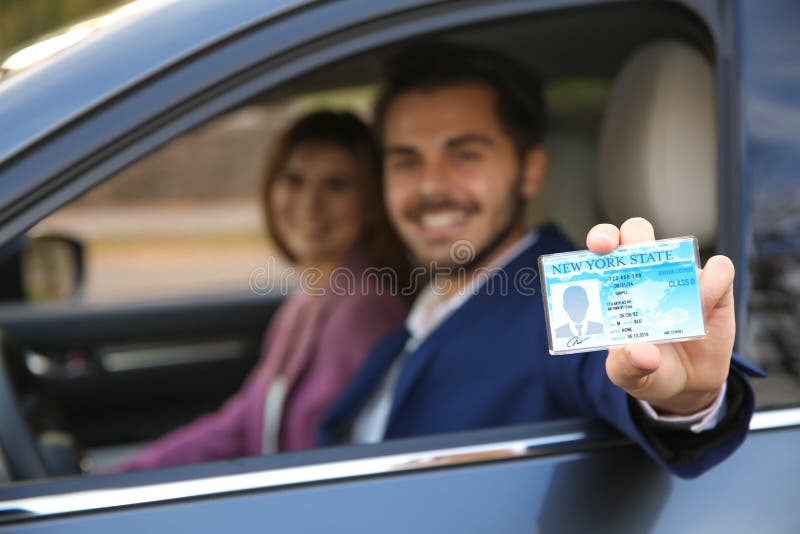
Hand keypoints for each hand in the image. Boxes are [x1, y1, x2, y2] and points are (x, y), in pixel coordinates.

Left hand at [586, 217, 733, 414]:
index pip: (605, 249)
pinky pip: (720, 270)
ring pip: (680, 247)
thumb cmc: (645, 370)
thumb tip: (642, 354)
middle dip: (632, 235)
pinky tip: (704, 309)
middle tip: (630, 254)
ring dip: (678, 268)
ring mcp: (680, 277)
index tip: (598, 247)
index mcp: (615, 286)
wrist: (686, 386)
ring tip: (680, 303)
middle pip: (638, 233)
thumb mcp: (627, 375)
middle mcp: (646, 274)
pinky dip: (713, 283)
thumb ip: (627, 365)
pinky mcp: (715, 288)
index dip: (601, 239)